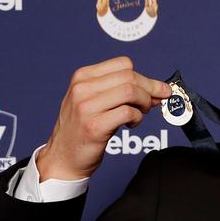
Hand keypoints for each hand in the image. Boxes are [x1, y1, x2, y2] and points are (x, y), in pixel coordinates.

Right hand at [37, 57, 171, 180]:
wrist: (63, 156)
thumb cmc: (82, 128)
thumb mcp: (93, 100)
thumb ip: (119, 91)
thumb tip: (155, 89)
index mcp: (82, 77)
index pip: (123, 64)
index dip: (144, 77)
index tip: (156, 88)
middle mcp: (82, 88)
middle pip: (129, 77)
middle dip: (150, 89)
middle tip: (156, 101)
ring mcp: (86, 107)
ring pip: (130, 92)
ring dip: (144, 103)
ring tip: (140, 113)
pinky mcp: (94, 126)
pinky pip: (127, 112)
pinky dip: (137, 117)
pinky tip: (131, 123)